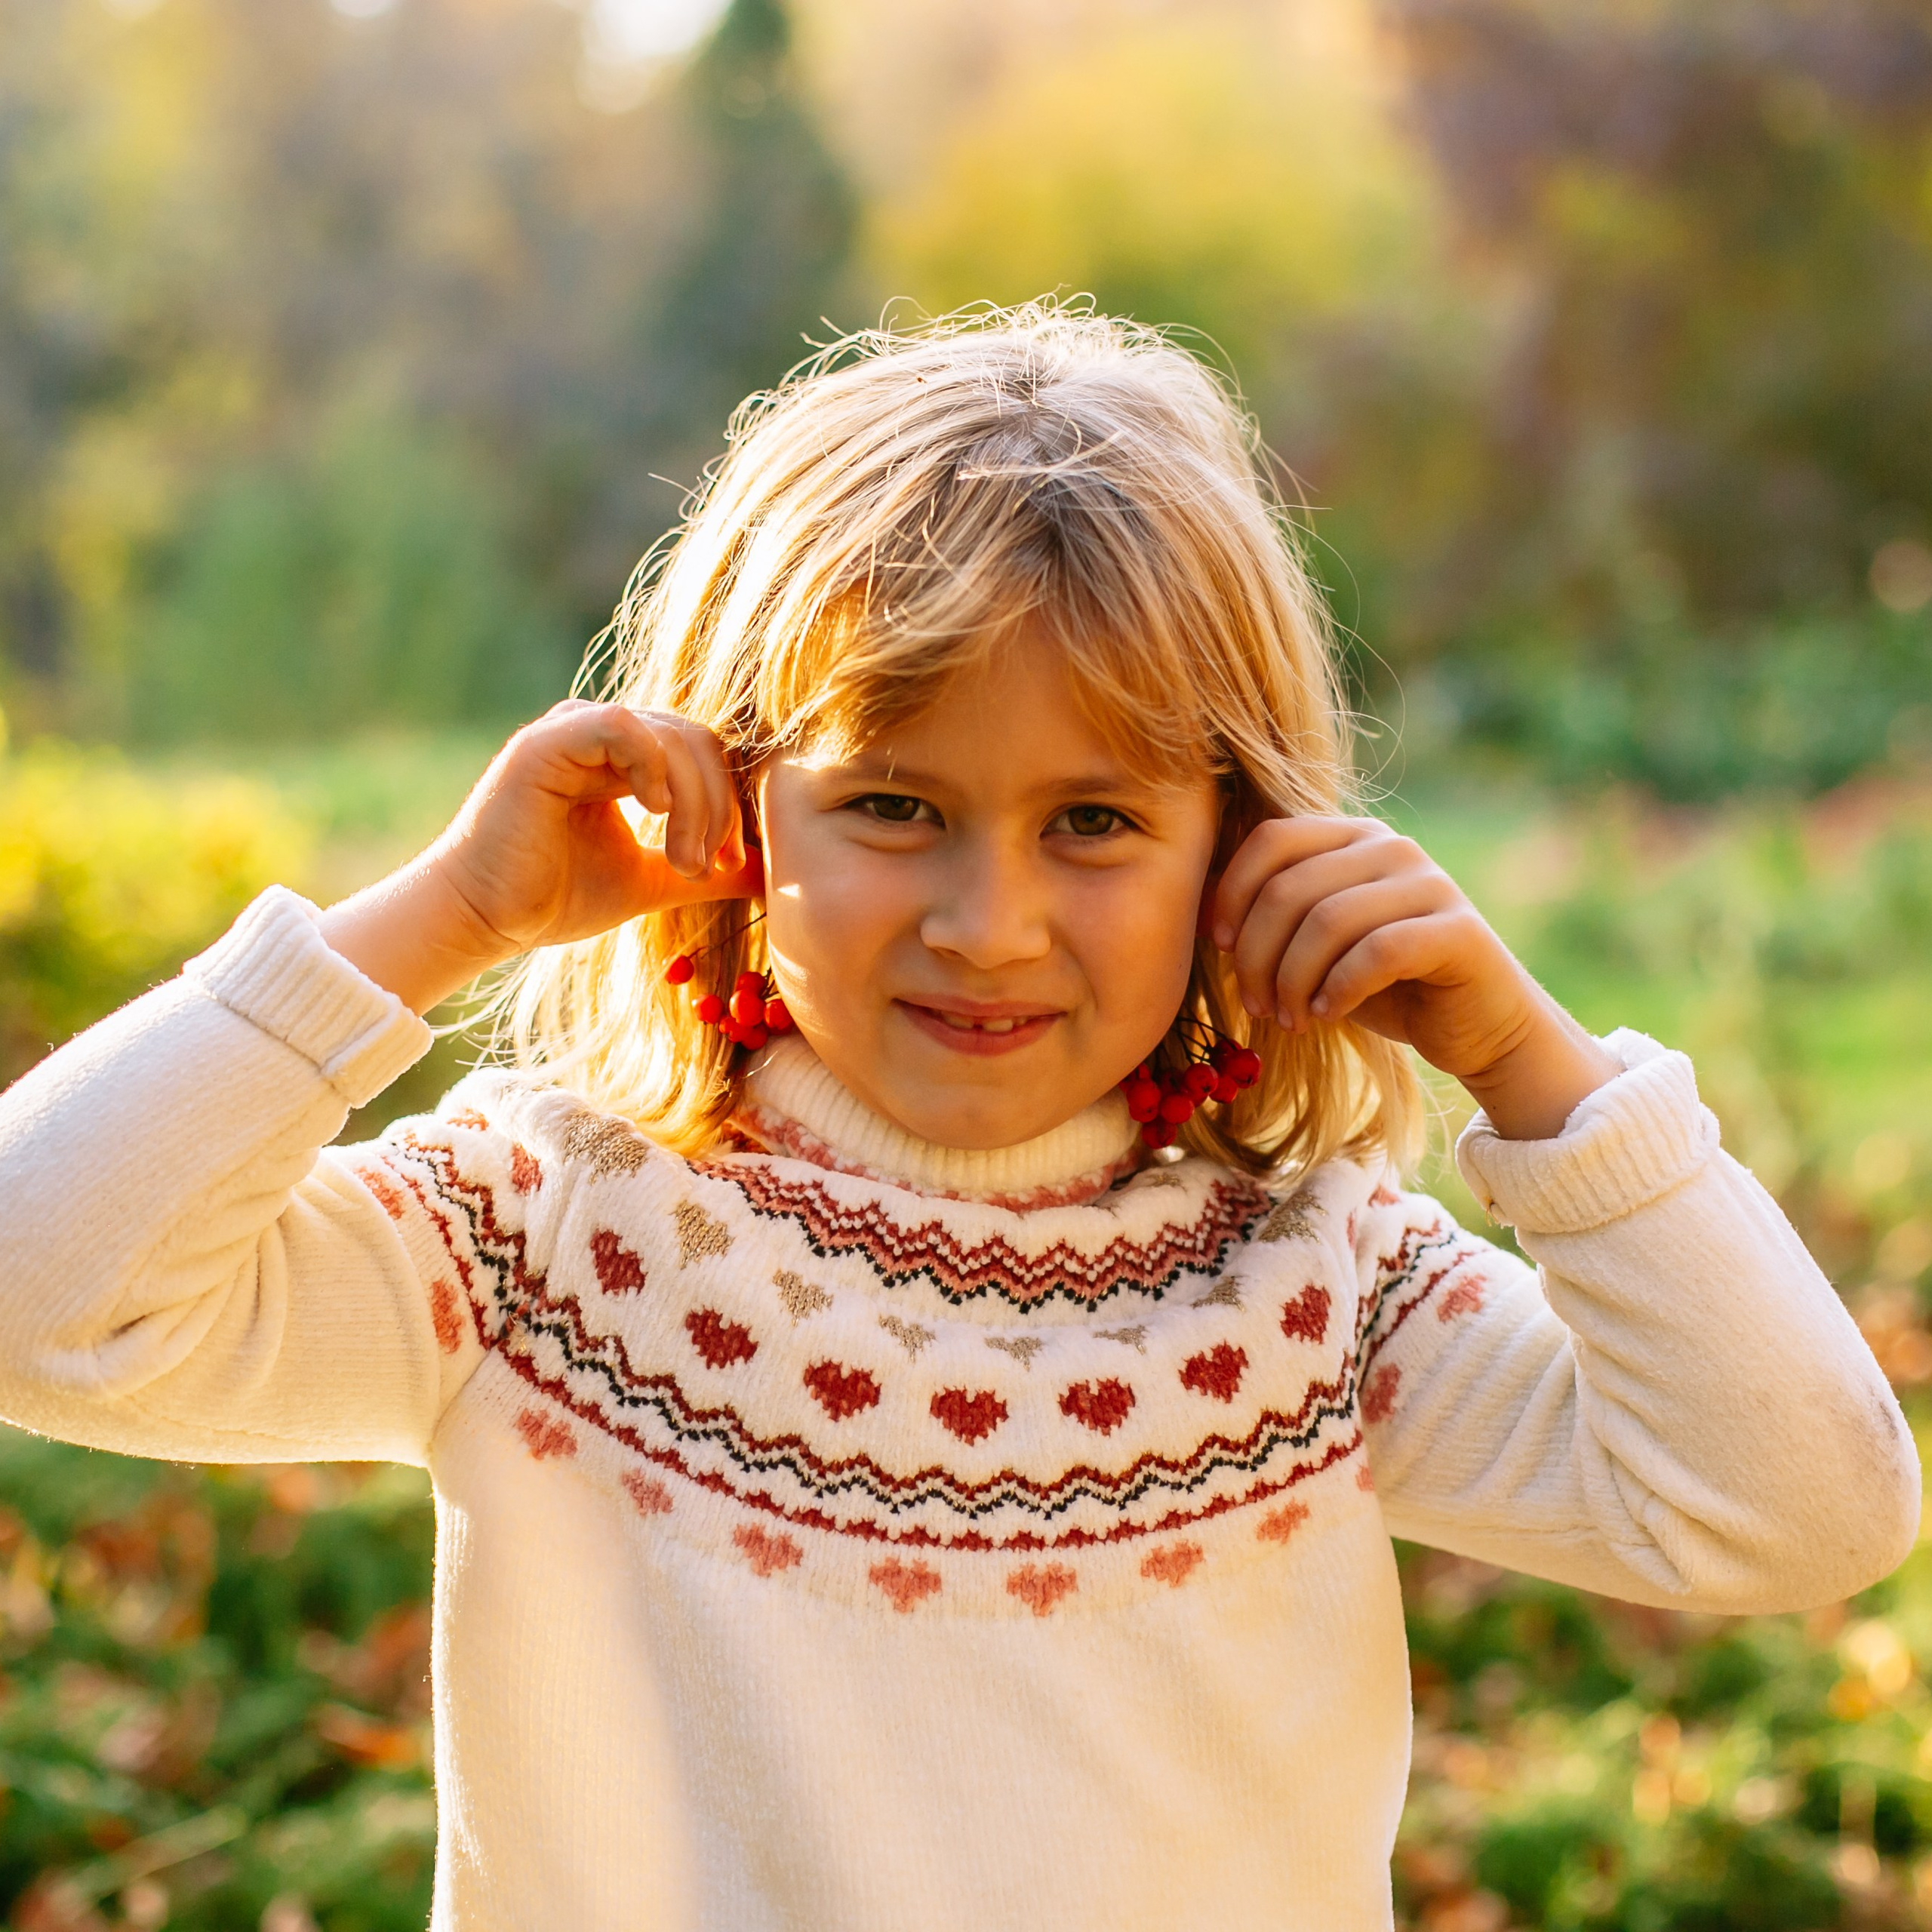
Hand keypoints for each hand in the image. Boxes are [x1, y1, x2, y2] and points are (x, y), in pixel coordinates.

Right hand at [318, 701, 762, 1013]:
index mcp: (625, 758)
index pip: (704, 754)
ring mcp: (573, 730)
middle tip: (710, 866)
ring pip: (671, 736)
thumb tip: (766, 873)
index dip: (729, 803)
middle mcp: (602, 735)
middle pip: (698, 742)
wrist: (486, 918)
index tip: (731, 863)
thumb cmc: (556, 899)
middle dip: (718, 807)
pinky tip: (655, 812)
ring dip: (694, 802)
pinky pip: (620, 725)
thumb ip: (704, 870)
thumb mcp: (651, 882)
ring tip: (685, 861)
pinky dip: (651, 765)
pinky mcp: (547, 742)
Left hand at [1208, 815, 1618, 1139]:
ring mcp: (1430, 883)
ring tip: (1291, 1018)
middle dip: (1257, 955)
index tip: (1218, 947)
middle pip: (1289, 887)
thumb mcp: (1313, 947)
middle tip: (1258, 1005)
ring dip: (1293, 981)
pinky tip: (1329, 1013)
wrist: (1475, 1026)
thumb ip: (1269, 916)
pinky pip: (1376, 951)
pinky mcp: (1458, 930)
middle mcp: (1391, 846)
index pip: (1271, 839)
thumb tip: (1193, 903)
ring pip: (1327, 922)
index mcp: (1352, 836)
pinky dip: (1339, 988)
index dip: (1231, 893)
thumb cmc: (1381, 985)